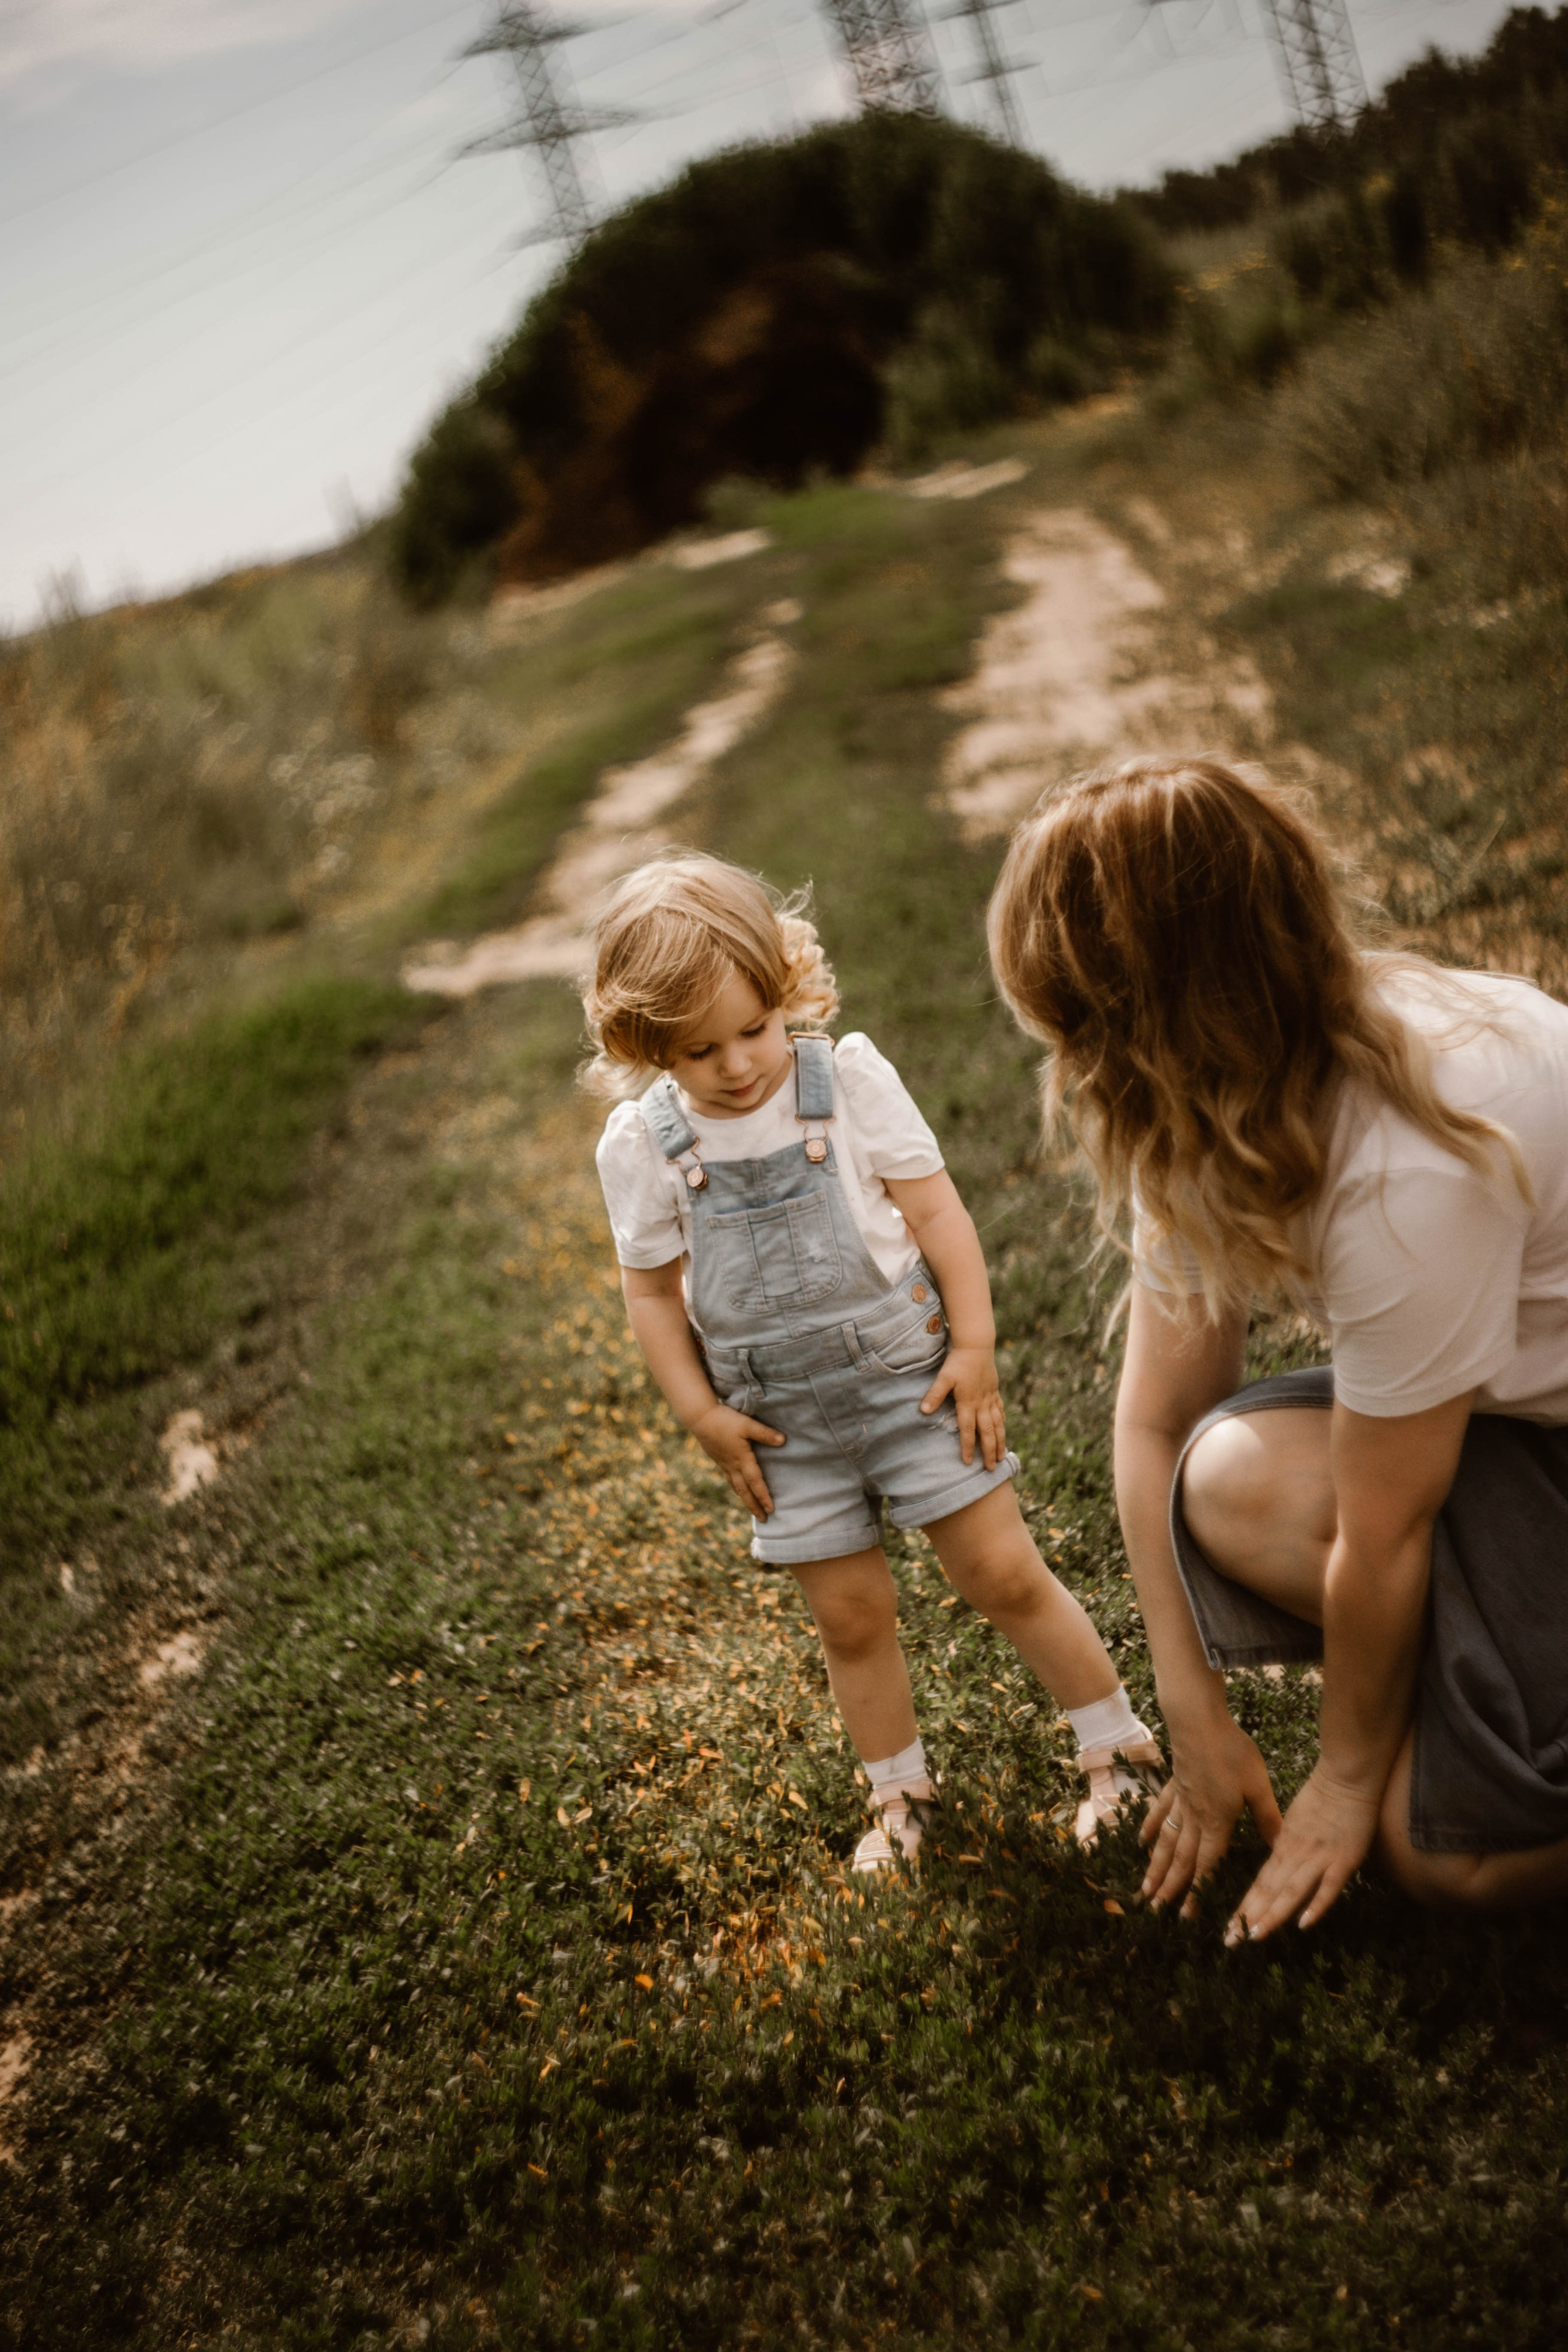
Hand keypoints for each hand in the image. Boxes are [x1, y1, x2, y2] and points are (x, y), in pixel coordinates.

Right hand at [688, 1401, 784, 1516]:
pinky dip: (736, 1488)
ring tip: (751, 1508)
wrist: (699, 1418)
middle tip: (763, 1519)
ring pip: (736, 1487)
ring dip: (745, 1499)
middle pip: (745, 1491)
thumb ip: (765, 1433)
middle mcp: (733, 1465)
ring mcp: (724, 1463)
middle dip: (754, 1506)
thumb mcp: (747, 1424)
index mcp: (742, 1459)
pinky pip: (729, 1478)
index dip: (763, 1497)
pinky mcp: (718, 1459)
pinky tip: (737, 1488)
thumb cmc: (724, 1420)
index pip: (755, 1483)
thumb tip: (783, 1440)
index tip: (771, 1510)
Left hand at [921, 1345, 1005, 1468]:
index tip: (968, 1463)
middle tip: (992, 1469)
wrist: (976, 1346)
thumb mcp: (943, 1377)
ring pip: (998, 1424)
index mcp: (968, 1403)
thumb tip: (923, 1411)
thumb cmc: (958, 1362)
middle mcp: (982, 1404)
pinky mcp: (994, 1391)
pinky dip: (1002, 1423)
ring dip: (1000, 1441)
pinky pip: (1000, 1411)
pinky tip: (1003, 1429)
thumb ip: (935, 1395)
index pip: (968, 1430)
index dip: (968, 1447)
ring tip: (1002, 1457)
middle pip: (988, 1432)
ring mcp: (990, 1398)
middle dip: (989, 1452)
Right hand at [1140, 1712, 1282, 1918]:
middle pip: (1181, 1860)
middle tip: (1156, 1913)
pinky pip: (1159, 1813)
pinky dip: (1150, 1829)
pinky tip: (1142, 1843)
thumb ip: (1267, 1818)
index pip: (1207, 1865)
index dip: (1198, 1893)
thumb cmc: (1232, 1751)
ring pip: (1166, 1842)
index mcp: (1217, 1822)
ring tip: (1145, 1891)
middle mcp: (1194, 1818)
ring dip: (1156, 1868)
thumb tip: (1282, 1847)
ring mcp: (1180, 1802)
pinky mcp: (1174, 1785)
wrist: (1198, 1721)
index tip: (1186, 1917)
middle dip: (1171, 1889)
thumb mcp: (1257, 1786)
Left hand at [1223, 1764, 1379, 1944]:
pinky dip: (1316, 1905)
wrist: (1346, 1776)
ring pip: (1291, 1891)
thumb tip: (1276, 1860)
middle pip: (1270, 1891)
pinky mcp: (1344, 1860)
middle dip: (1250, 1917)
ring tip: (1254, 1937)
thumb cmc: (1323, 1797)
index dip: (1246, 1906)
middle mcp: (1296, 1856)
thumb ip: (1287, 1844)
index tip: (1230, 1928)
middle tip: (1230, 1943)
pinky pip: (1328, 1887)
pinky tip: (1303, 1924)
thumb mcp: (1296, 1821)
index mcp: (1284, 1847)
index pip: (1261, 1882)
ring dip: (1273, 1915)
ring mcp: (1319, 1859)